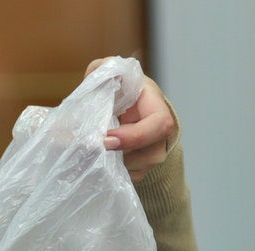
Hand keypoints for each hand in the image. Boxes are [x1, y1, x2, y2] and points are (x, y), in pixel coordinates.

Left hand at [85, 57, 174, 181]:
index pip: (161, 124)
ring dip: (117, 166)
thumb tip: (99, 76)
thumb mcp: (109, 73)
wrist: (120, 108)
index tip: (107, 139)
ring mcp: (154, 150)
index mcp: (154, 105)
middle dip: (122, 155)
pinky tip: (100, 163)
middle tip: (96, 150)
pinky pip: (133, 177)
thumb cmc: (116, 87)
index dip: (135, 136)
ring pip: (142, 169)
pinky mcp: (143, 165)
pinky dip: (115, 174)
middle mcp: (160, 130)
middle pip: (153, 154)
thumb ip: (104, 69)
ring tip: (93, 155)